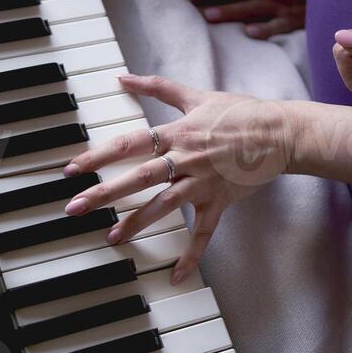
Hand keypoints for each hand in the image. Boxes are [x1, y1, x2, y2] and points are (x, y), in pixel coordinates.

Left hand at [63, 74, 293, 281]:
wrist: (280, 132)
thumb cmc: (239, 112)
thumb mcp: (196, 95)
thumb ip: (157, 87)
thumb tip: (123, 76)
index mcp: (176, 134)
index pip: (128, 144)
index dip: (98, 155)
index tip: (71, 169)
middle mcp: (185, 159)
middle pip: (138, 177)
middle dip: (105, 193)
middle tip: (75, 208)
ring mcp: (202, 183)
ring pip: (164, 205)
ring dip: (137, 222)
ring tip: (112, 238)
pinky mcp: (220, 201)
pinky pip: (203, 232)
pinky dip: (191, 255)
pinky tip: (177, 276)